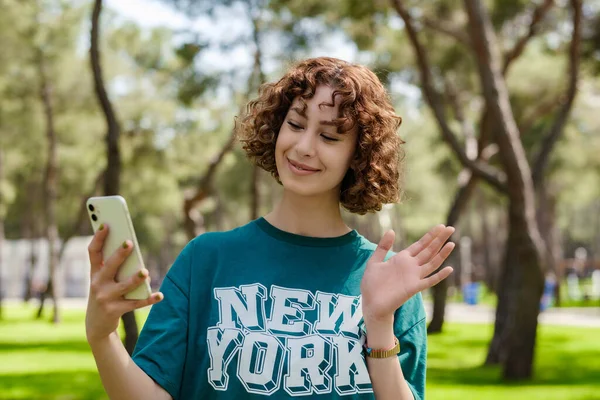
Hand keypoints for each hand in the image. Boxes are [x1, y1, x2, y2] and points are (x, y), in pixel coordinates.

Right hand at [85, 224, 162, 344]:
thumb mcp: (103, 280)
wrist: (96, 324)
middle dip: (119, 255)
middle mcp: (97, 284)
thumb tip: (131, 247)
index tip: (106, 224)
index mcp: (94, 273)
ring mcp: (105, 298)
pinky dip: (149, 299)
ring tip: (145, 272)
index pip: (93, 252)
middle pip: (109, 266)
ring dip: (135, 279)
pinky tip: (160, 295)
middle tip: (129, 243)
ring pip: (123, 286)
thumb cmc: (104, 294)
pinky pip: (135, 304)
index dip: (98, 237)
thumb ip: (113, 265)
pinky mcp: (115, 310)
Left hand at [361, 225, 454, 321]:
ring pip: (432, 263)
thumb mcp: (374, 261)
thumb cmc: (371, 284)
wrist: (371, 303)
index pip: (420, 245)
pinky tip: (449, 269)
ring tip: (452, 243)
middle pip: (428, 250)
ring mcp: (413, 277)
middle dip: (439, 239)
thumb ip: (383, 247)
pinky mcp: (413, 288)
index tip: (440, 226)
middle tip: (451, 228)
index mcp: (402, 259)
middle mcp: (410, 266)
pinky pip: (429, 281)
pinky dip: (439, 275)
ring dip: (442, 254)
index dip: (430, 235)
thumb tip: (392, 230)